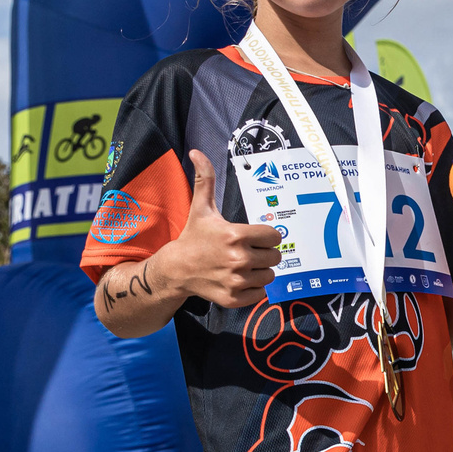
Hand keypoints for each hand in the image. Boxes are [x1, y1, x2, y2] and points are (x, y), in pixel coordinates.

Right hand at [159, 150, 283, 308]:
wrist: (176, 269)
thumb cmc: (194, 237)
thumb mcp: (201, 208)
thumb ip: (204, 179)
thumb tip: (197, 153)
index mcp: (235, 235)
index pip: (274, 236)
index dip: (267, 236)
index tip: (255, 236)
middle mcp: (238, 259)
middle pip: (275, 256)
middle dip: (264, 253)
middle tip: (248, 251)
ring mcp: (236, 280)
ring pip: (269, 276)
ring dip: (260, 271)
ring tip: (243, 265)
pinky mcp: (234, 298)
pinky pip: (261, 293)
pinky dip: (253, 288)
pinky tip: (239, 279)